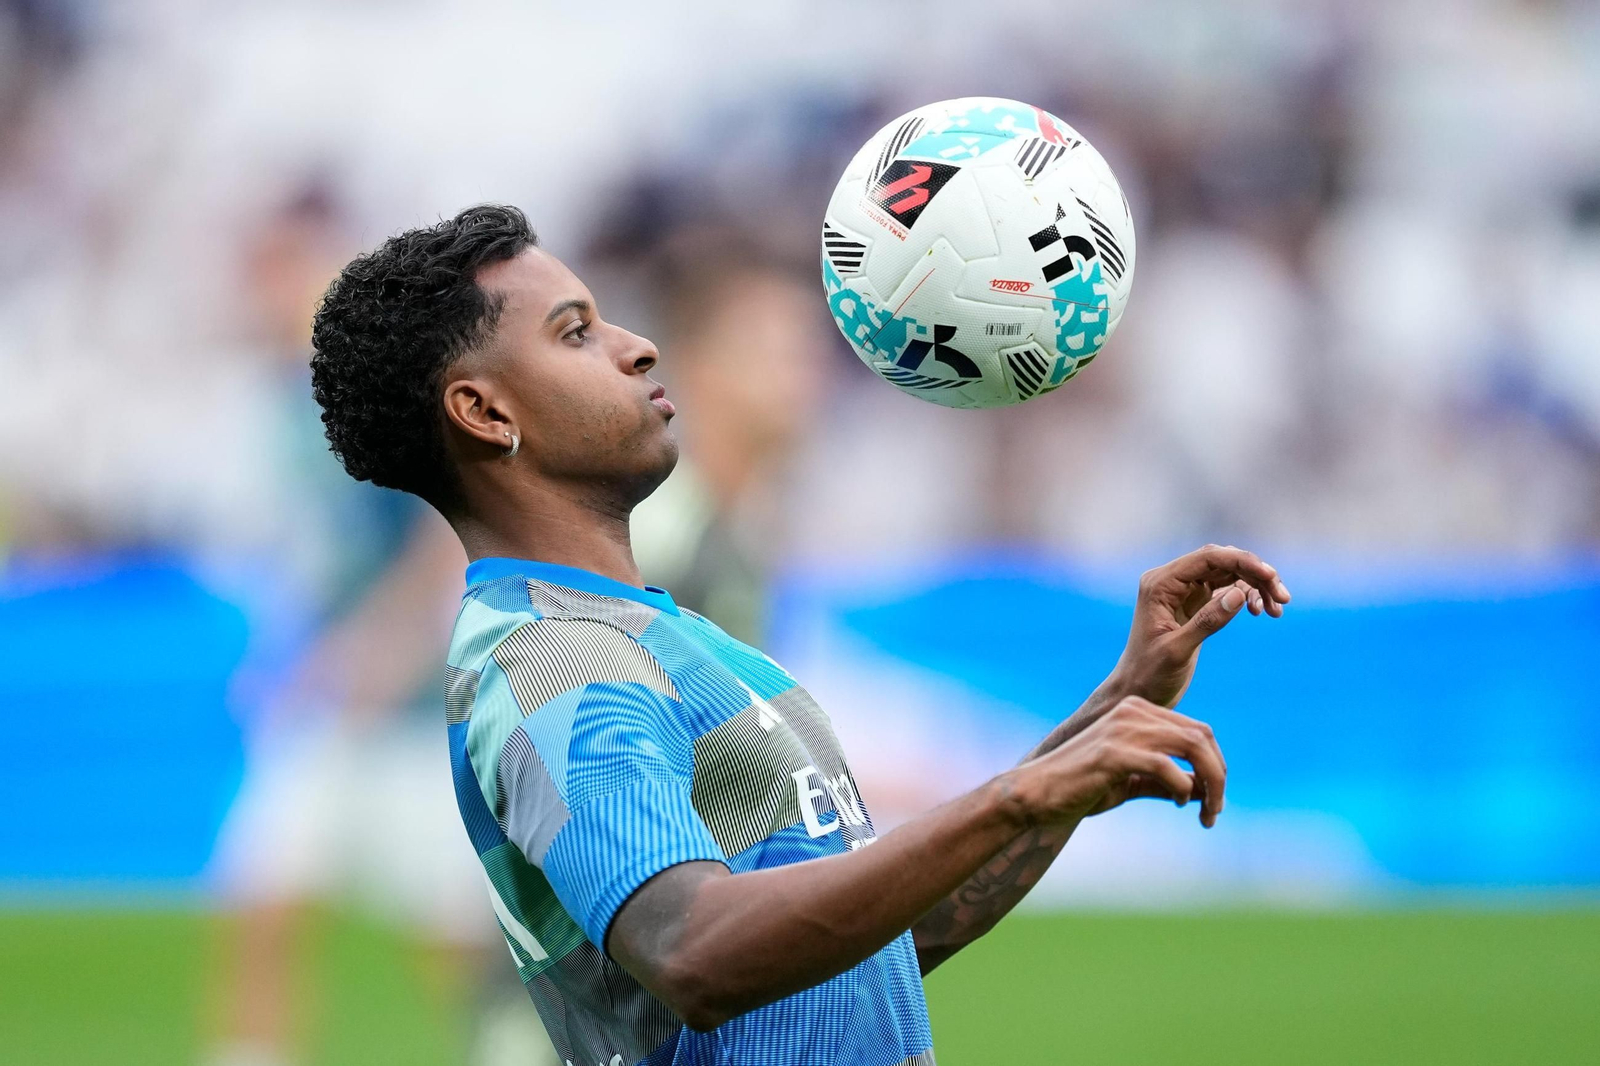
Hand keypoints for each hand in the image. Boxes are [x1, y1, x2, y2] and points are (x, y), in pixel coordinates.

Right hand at [1014, 696, 1226, 827]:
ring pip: (1193, 747)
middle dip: (1218, 775)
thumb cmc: (1080, 788)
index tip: (1215, 798)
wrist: (1035, 794)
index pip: (1198, 730)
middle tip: (1216, 810)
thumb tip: (1205, 792)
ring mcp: (1123, 729)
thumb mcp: (1131, 783)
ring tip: (1207, 813)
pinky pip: (1167, 767)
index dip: (1215, 764)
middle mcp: (1133, 712)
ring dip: (1211, 783)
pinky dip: (1182, 788)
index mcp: (1137, 711)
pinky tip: (1179, 803)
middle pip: (1202, 736)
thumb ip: (1165, 782)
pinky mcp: (1114, 753)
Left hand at [1111, 544, 1289, 706]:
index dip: (1242, 561)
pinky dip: (1248, 596)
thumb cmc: (1150, 673)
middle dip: (1255, 573)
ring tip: (1277, 609)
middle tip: (1283, 596)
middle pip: (1221, 562)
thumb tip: (1239, 593)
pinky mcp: (1195, 604)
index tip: (1271, 576)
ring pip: (1228, 574)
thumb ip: (1207, 622)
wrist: (1139, 690)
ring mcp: (1183, 591)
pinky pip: (1227, 589)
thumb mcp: (1178, 651)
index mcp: (1160, 584)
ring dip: (1256, 585)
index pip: (1206, 558)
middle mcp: (1170, 581)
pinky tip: (1262, 612)